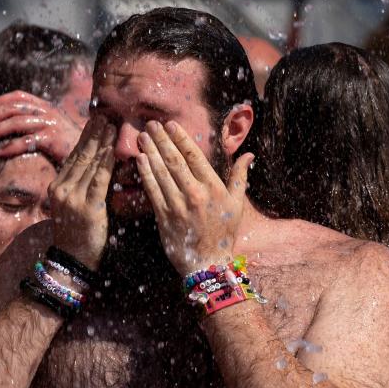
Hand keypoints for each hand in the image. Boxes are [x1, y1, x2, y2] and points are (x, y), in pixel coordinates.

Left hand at [0, 90, 81, 162]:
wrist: (95, 154)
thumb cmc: (71, 144)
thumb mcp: (55, 127)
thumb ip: (39, 121)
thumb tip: (14, 123)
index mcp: (47, 106)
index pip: (20, 97)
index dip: (0, 101)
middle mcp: (48, 112)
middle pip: (13, 109)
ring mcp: (51, 124)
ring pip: (16, 123)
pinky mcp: (53, 139)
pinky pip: (26, 142)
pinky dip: (10, 147)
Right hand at [48, 116, 114, 270]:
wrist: (71, 262)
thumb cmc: (78, 235)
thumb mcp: (74, 206)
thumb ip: (82, 186)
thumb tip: (97, 166)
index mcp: (58, 186)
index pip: (74, 156)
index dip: (85, 138)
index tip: (95, 121)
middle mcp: (62, 188)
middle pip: (80, 155)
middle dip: (93, 134)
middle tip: (104, 115)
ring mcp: (72, 198)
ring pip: (89, 164)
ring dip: (101, 143)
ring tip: (111, 125)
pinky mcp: (86, 208)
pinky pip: (99, 180)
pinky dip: (106, 163)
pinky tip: (113, 150)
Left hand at [136, 121, 251, 274]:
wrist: (208, 264)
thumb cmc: (224, 233)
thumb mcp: (237, 204)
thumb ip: (240, 177)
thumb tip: (249, 155)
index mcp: (213, 188)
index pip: (194, 156)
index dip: (181, 138)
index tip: (170, 124)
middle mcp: (195, 194)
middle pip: (175, 160)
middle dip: (162, 140)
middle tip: (151, 124)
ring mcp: (178, 205)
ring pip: (161, 173)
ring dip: (150, 152)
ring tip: (143, 136)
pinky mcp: (164, 217)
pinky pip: (152, 190)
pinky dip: (145, 173)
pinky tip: (139, 160)